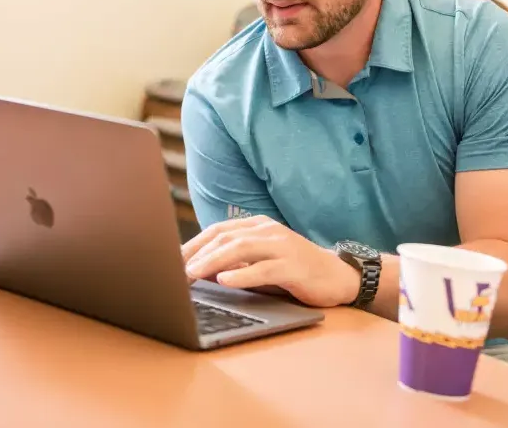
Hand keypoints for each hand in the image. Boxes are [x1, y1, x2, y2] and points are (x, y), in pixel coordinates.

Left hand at [180, 215, 359, 307]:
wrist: (337, 276)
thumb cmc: (294, 270)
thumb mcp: (261, 262)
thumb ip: (235, 262)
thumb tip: (198, 271)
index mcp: (257, 226)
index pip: (217, 231)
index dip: (192, 245)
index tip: (170, 261)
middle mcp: (268, 231)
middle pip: (224, 238)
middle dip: (196, 254)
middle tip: (173, 271)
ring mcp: (282, 246)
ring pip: (241, 249)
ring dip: (213, 262)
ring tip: (192, 274)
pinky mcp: (294, 266)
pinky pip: (264, 269)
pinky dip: (242, 274)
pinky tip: (225, 281)